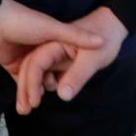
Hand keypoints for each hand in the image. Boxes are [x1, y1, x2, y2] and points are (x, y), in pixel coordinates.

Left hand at [0, 0, 104, 93]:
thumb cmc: (24, 21)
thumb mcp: (53, 28)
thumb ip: (76, 36)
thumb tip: (102, 41)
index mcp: (51, 43)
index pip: (63, 63)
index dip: (67, 75)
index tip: (68, 86)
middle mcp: (39, 52)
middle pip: (48, 75)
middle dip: (48, 89)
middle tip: (44, 101)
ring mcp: (25, 59)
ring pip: (35, 81)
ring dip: (35, 93)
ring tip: (33, 106)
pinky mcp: (11, 65)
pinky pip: (21, 82)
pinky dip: (25, 92)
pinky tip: (28, 102)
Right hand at [14, 7, 128, 113]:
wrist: (113, 25)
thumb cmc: (105, 36)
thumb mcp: (93, 58)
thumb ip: (77, 75)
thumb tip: (62, 96)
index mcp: (53, 44)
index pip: (36, 64)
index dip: (32, 83)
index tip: (34, 102)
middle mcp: (48, 47)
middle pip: (30, 68)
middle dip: (25, 89)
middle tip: (23, 110)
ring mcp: (52, 53)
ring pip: (36, 71)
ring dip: (29, 88)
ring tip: (26, 107)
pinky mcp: (58, 59)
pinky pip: (45, 72)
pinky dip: (39, 84)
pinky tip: (39, 96)